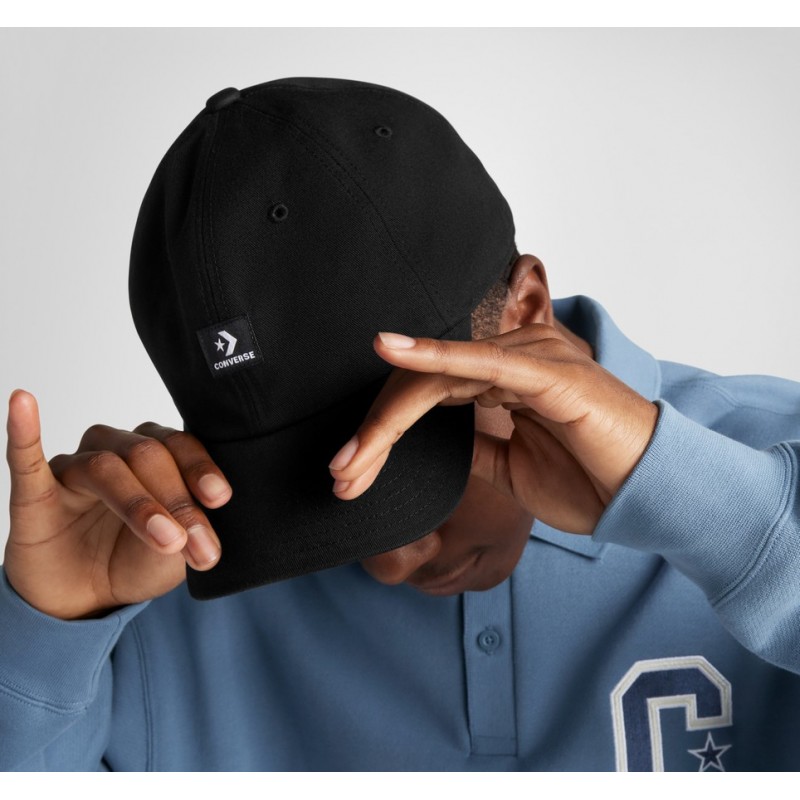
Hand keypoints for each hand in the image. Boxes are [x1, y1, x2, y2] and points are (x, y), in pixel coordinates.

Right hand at [4, 390, 229, 619]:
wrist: (86, 599)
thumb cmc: (134, 560)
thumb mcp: (174, 553)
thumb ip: (189, 535)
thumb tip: (209, 534)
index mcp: (156, 456)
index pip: (180, 447)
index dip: (201, 470)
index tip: (220, 499)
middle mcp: (116, 452)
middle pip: (148, 455)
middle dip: (177, 501)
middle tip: (196, 543)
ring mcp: (74, 470)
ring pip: (107, 467)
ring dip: (141, 504)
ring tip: (167, 539)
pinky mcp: (35, 492)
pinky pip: (26, 458)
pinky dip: (24, 431)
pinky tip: (23, 404)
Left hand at [329, 324, 658, 534]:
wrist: (650, 498)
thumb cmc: (591, 480)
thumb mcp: (514, 469)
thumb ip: (478, 446)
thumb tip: (442, 448)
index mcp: (503, 381)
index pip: (428, 394)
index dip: (384, 432)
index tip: (349, 474)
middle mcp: (511, 361)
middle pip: (422, 386)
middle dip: (375, 432)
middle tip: (341, 475)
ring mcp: (528, 360)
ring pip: (438, 377)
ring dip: (388, 421)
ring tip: (351, 461)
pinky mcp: (546, 370)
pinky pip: (479, 360)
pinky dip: (434, 354)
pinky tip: (392, 350)